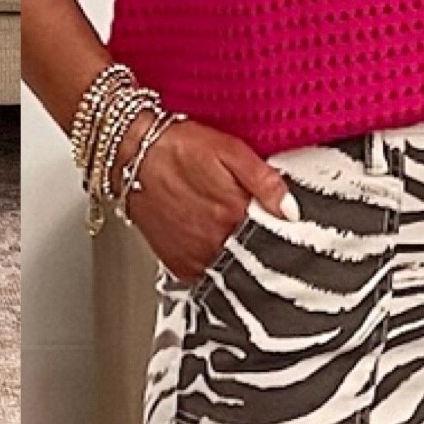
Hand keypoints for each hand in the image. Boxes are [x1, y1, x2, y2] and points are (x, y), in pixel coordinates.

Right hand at [119, 114, 297, 285]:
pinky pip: (206, 277)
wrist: (131, 153)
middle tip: (266, 239)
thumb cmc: (176, 147)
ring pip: (231, 272)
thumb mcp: (229, 149)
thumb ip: (264, 180)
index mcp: (233, 213)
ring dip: (240, 262)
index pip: (273, 241)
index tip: (292, 236)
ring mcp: (194, 256)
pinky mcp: (178, 264)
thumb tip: (292, 209)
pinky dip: (216, 268)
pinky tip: (217, 249)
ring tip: (239, 242)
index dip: (285, 238)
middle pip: (253, 260)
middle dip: (263, 252)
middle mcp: (214, 241)